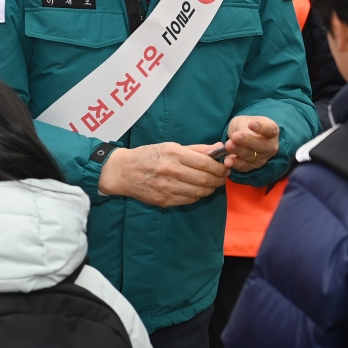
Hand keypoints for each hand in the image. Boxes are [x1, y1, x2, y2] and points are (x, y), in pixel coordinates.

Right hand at [98, 143, 227, 206]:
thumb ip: (195, 149)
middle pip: (204, 179)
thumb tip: (217, 147)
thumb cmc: (148, 156)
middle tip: (223, 176)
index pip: (204, 162)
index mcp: (173, 154)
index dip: (219, 166)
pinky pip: (189, 200)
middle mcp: (170, 171)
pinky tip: (199, 190)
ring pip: (199, 191)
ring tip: (214, 184)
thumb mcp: (170, 146)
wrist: (123, 172)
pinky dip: (198, 195)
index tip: (224, 166)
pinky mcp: (164, 200)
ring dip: (211, 189)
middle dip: (218, 179)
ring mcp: (167, 188)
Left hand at [221, 116, 279, 171]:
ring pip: (251, 156)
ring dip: (238, 151)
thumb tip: (235, 137)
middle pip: (260, 145)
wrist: (241, 136)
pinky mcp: (252, 166)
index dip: (261, 127)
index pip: (270, 129)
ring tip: (228, 146)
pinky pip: (244, 166)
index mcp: (272, 131)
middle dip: (247, 141)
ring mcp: (262, 158)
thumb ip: (242, 127)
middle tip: (235, 137)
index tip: (251, 124)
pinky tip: (227, 161)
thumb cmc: (245, 126)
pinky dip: (235, 164)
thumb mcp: (244, 121)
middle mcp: (270, 146)